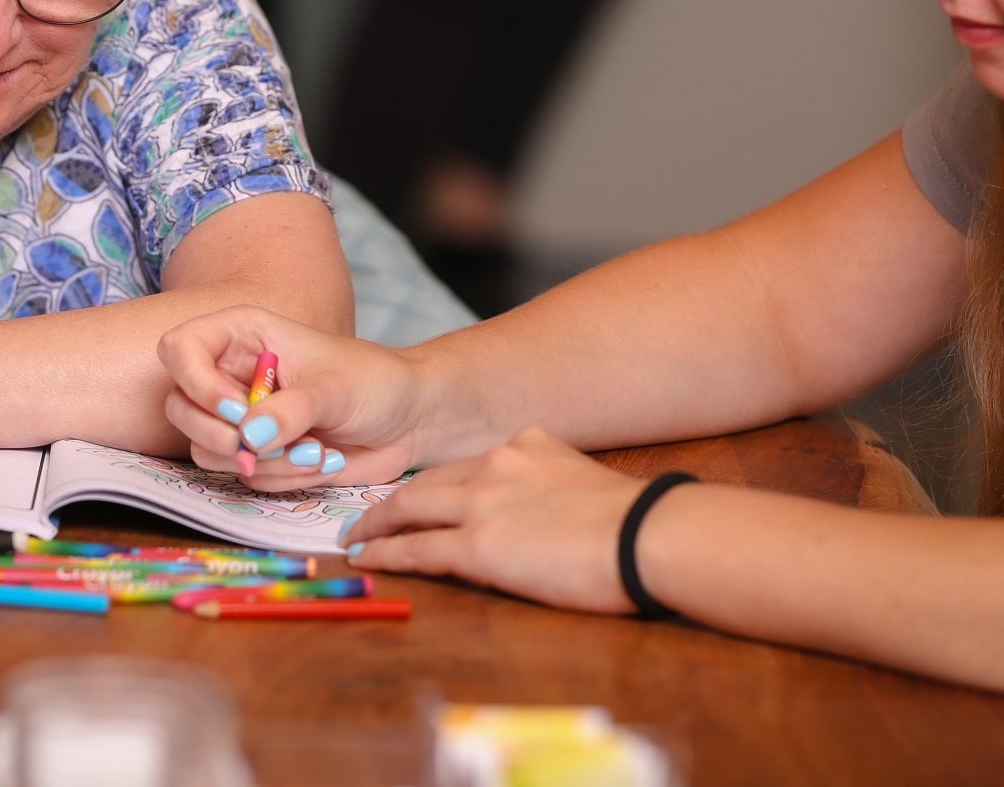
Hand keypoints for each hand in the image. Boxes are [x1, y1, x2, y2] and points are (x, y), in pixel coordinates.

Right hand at [157, 305, 436, 488]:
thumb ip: (292, 410)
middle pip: (180, 408)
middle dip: (222, 436)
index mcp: (242, 335)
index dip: (196, 383)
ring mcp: (240, 417)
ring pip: (207, 450)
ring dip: (261, 463)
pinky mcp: (256, 454)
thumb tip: (249, 437)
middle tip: (267, 444)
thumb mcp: (335, 389)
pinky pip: (241, 477)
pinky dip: (281, 478)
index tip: (237, 410)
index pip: (179, 349)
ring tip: (314, 451)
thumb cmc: (374, 382)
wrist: (408, 421)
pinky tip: (319, 462)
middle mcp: (230, 374)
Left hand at [342, 427, 671, 614]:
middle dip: (393, 498)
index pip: (465, 464)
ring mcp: (483, 502)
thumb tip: (544, 509)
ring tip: (356, 535)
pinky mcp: (478, 545)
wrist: (646, 535)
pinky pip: (417, 548)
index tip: (418, 493)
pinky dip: (387, 552)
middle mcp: (497, 463)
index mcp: (526, 445)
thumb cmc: (634, 522)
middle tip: (367, 514)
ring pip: (411, 506)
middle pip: (428, 480)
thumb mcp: (584, 481)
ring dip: (377, 522)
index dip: (436, 480)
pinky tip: (368, 557)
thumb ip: (552, 485)